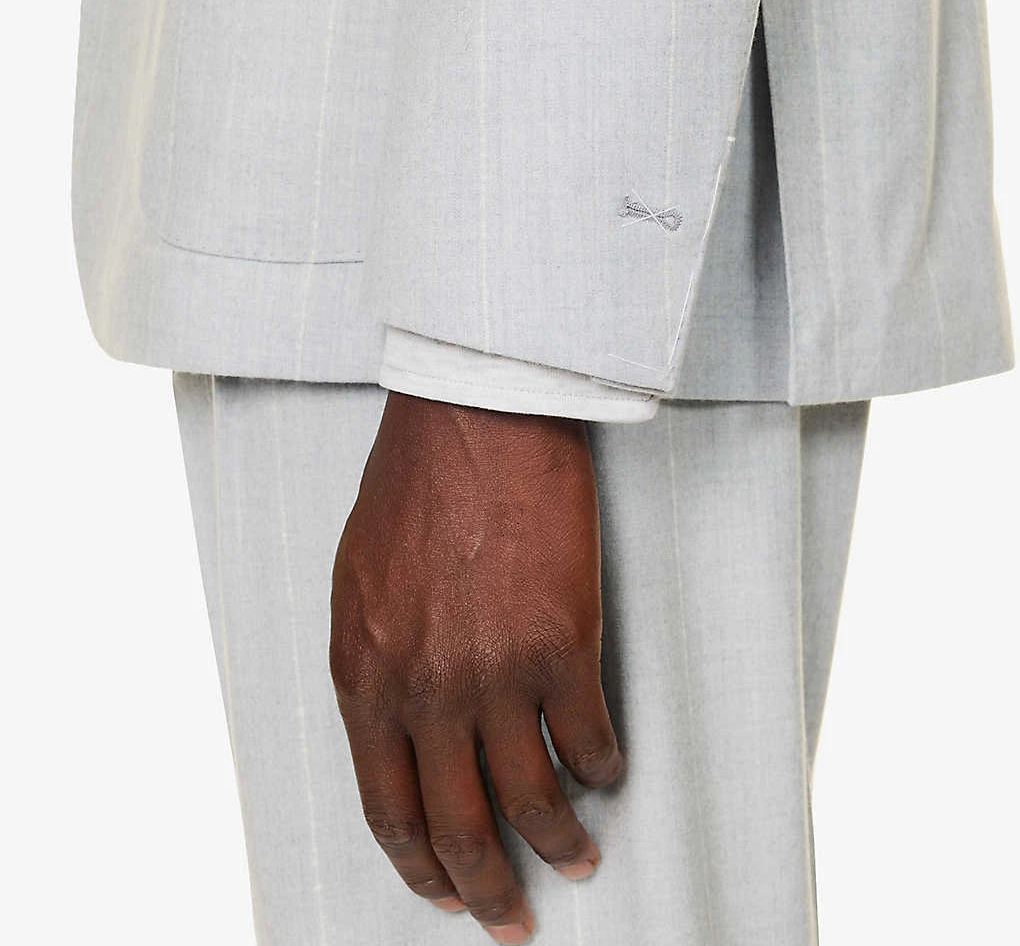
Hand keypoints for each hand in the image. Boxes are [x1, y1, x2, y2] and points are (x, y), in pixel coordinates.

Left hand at [329, 391, 622, 943]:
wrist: (476, 417)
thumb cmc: (414, 486)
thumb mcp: (357, 583)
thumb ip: (374, 666)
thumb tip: (402, 734)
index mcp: (365, 675)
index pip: (388, 808)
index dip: (420, 867)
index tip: (445, 893)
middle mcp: (426, 690)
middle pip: (458, 825)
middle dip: (487, 889)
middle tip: (512, 921)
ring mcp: (496, 672)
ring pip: (531, 798)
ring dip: (559, 843)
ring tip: (577, 859)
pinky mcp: (563, 644)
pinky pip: (589, 740)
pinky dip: (601, 769)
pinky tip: (606, 772)